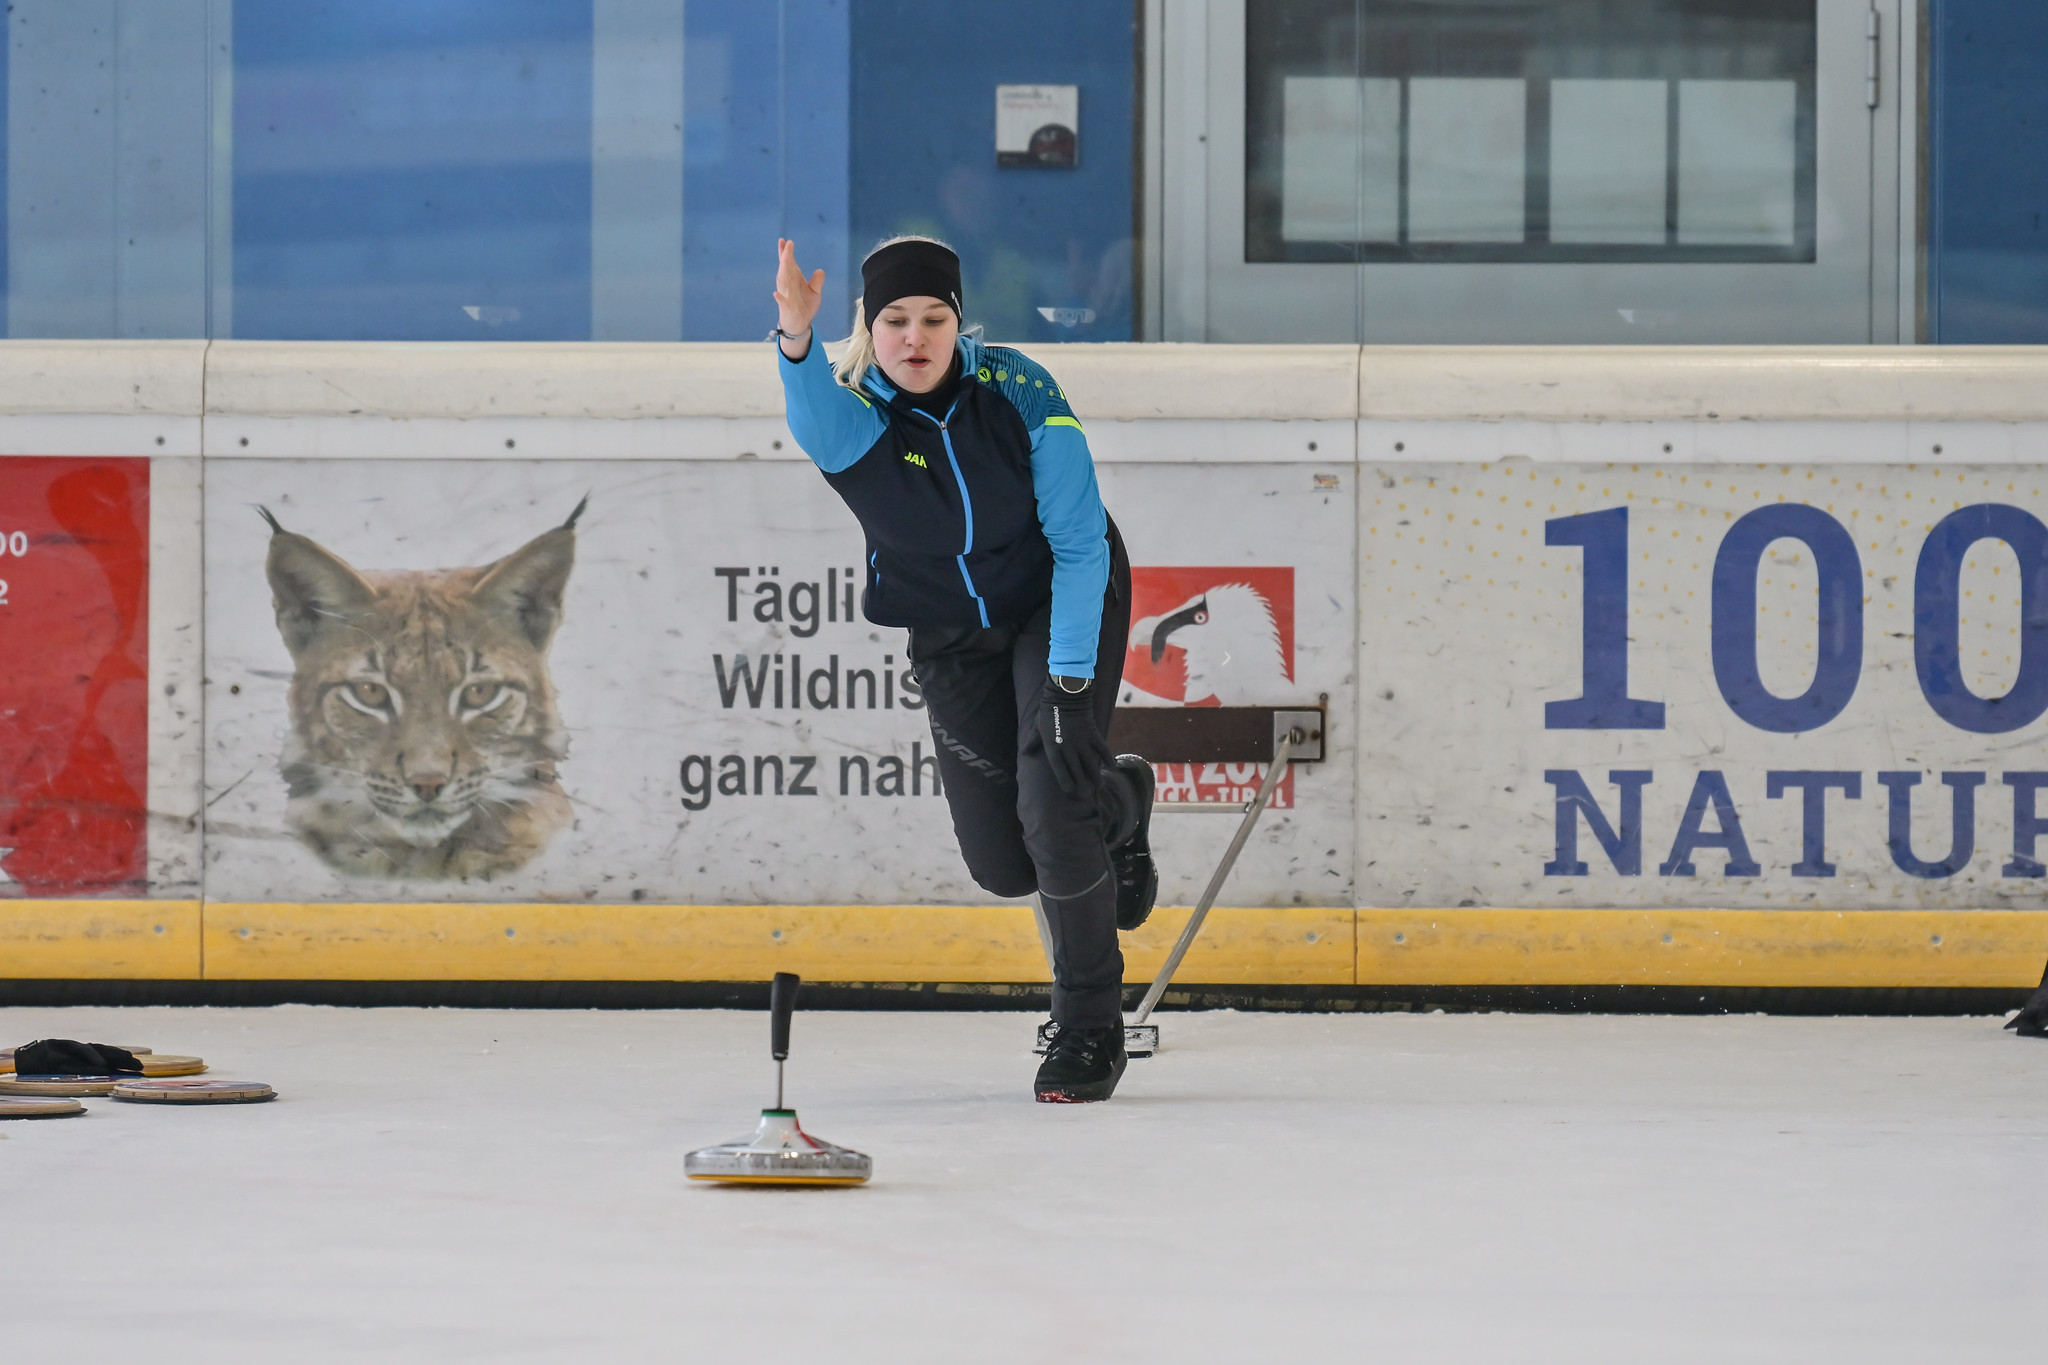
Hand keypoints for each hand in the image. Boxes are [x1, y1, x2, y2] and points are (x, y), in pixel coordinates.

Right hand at [773, 238, 824, 353]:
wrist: (799, 324)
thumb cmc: (805, 306)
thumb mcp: (815, 293)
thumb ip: (817, 282)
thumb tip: (820, 270)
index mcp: (794, 279)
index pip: (789, 264)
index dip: (786, 253)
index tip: (784, 241)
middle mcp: (788, 285)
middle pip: (785, 269)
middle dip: (786, 257)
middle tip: (786, 245)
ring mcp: (786, 295)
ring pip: (783, 282)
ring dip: (783, 271)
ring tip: (785, 260)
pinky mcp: (787, 307)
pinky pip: (782, 302)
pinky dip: (780, 298)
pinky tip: (776, 294)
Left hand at [1035, 677, 1113, 797]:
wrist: (1065, 694)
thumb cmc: (1048, 711)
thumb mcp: (1037, 727)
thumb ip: (1032, 742)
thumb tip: (1023, 752)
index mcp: (1053, 746)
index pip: (1059, 768)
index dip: (1065, 781)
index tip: (1070, 791)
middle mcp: (1068, 746)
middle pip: (1076, 769)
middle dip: (1082, 783)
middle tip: (1087, 795)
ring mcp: (1081, 739)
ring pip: (1091, 761)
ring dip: (1096, 775)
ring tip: (1100, 787)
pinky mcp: (1092, 732)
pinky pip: (1101, 747)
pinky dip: (1108, 756)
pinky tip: (1112, 766)